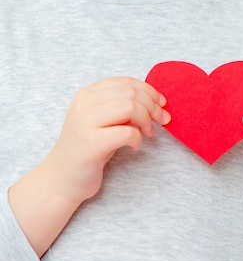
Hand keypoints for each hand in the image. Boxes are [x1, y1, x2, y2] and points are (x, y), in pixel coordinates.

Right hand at [45, 76, 169, 203]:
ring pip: (130, 107)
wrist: (62, 178)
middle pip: (130, 93)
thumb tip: (153, 101)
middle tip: (162, 120)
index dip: (149, 90)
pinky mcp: (91, 143)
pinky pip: (127, 132)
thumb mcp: (101, 122)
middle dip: (153, 106)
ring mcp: (85, 123)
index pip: (124, 82)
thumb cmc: (87, 150)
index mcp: (86, 95)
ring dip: (147, 120)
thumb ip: (119, 108)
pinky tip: (134, 146)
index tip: (161, 103)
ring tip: (148, 133)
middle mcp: (84, 104)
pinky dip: (137, 139)